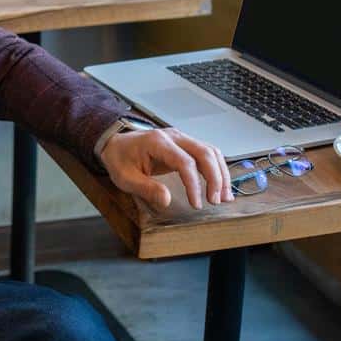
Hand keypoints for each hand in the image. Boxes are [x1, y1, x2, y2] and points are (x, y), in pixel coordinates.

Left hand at [97, 127, 232, 209]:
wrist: (116, 143)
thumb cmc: (120, 159)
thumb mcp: (125, 177)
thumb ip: (145, 188)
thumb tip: (166, 200)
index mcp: (158, 142)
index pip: (185, 162)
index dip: (194, 184)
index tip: (196, 203)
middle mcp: (174, 136)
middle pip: (204, 153)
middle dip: (215, 178)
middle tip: (215, 201)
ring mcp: (181, 138)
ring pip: (210, 152)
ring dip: (221, 174)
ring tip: (224, 196)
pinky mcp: (185, 145)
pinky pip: (207, 154)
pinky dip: (217, 169)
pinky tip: (220, 186)